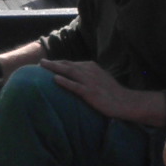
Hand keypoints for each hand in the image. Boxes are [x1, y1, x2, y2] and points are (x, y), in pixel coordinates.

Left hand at [38, 58, 161, 125]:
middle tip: (40, 63)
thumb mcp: (100, 78)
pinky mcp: (90, 92)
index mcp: (91, 67)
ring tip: (43, 66)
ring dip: (55, 68)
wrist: (125, 102)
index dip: (58, 63)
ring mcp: (90, 81)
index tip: (47, 64)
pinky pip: (75, 85)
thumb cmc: (112, 93)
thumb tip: (75, 75)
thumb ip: (88, 75)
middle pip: (67, 65)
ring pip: (69, 72)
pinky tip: (55, 79)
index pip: (71, 63)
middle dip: (53, 63)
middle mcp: (89, 71)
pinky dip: (65, 81)